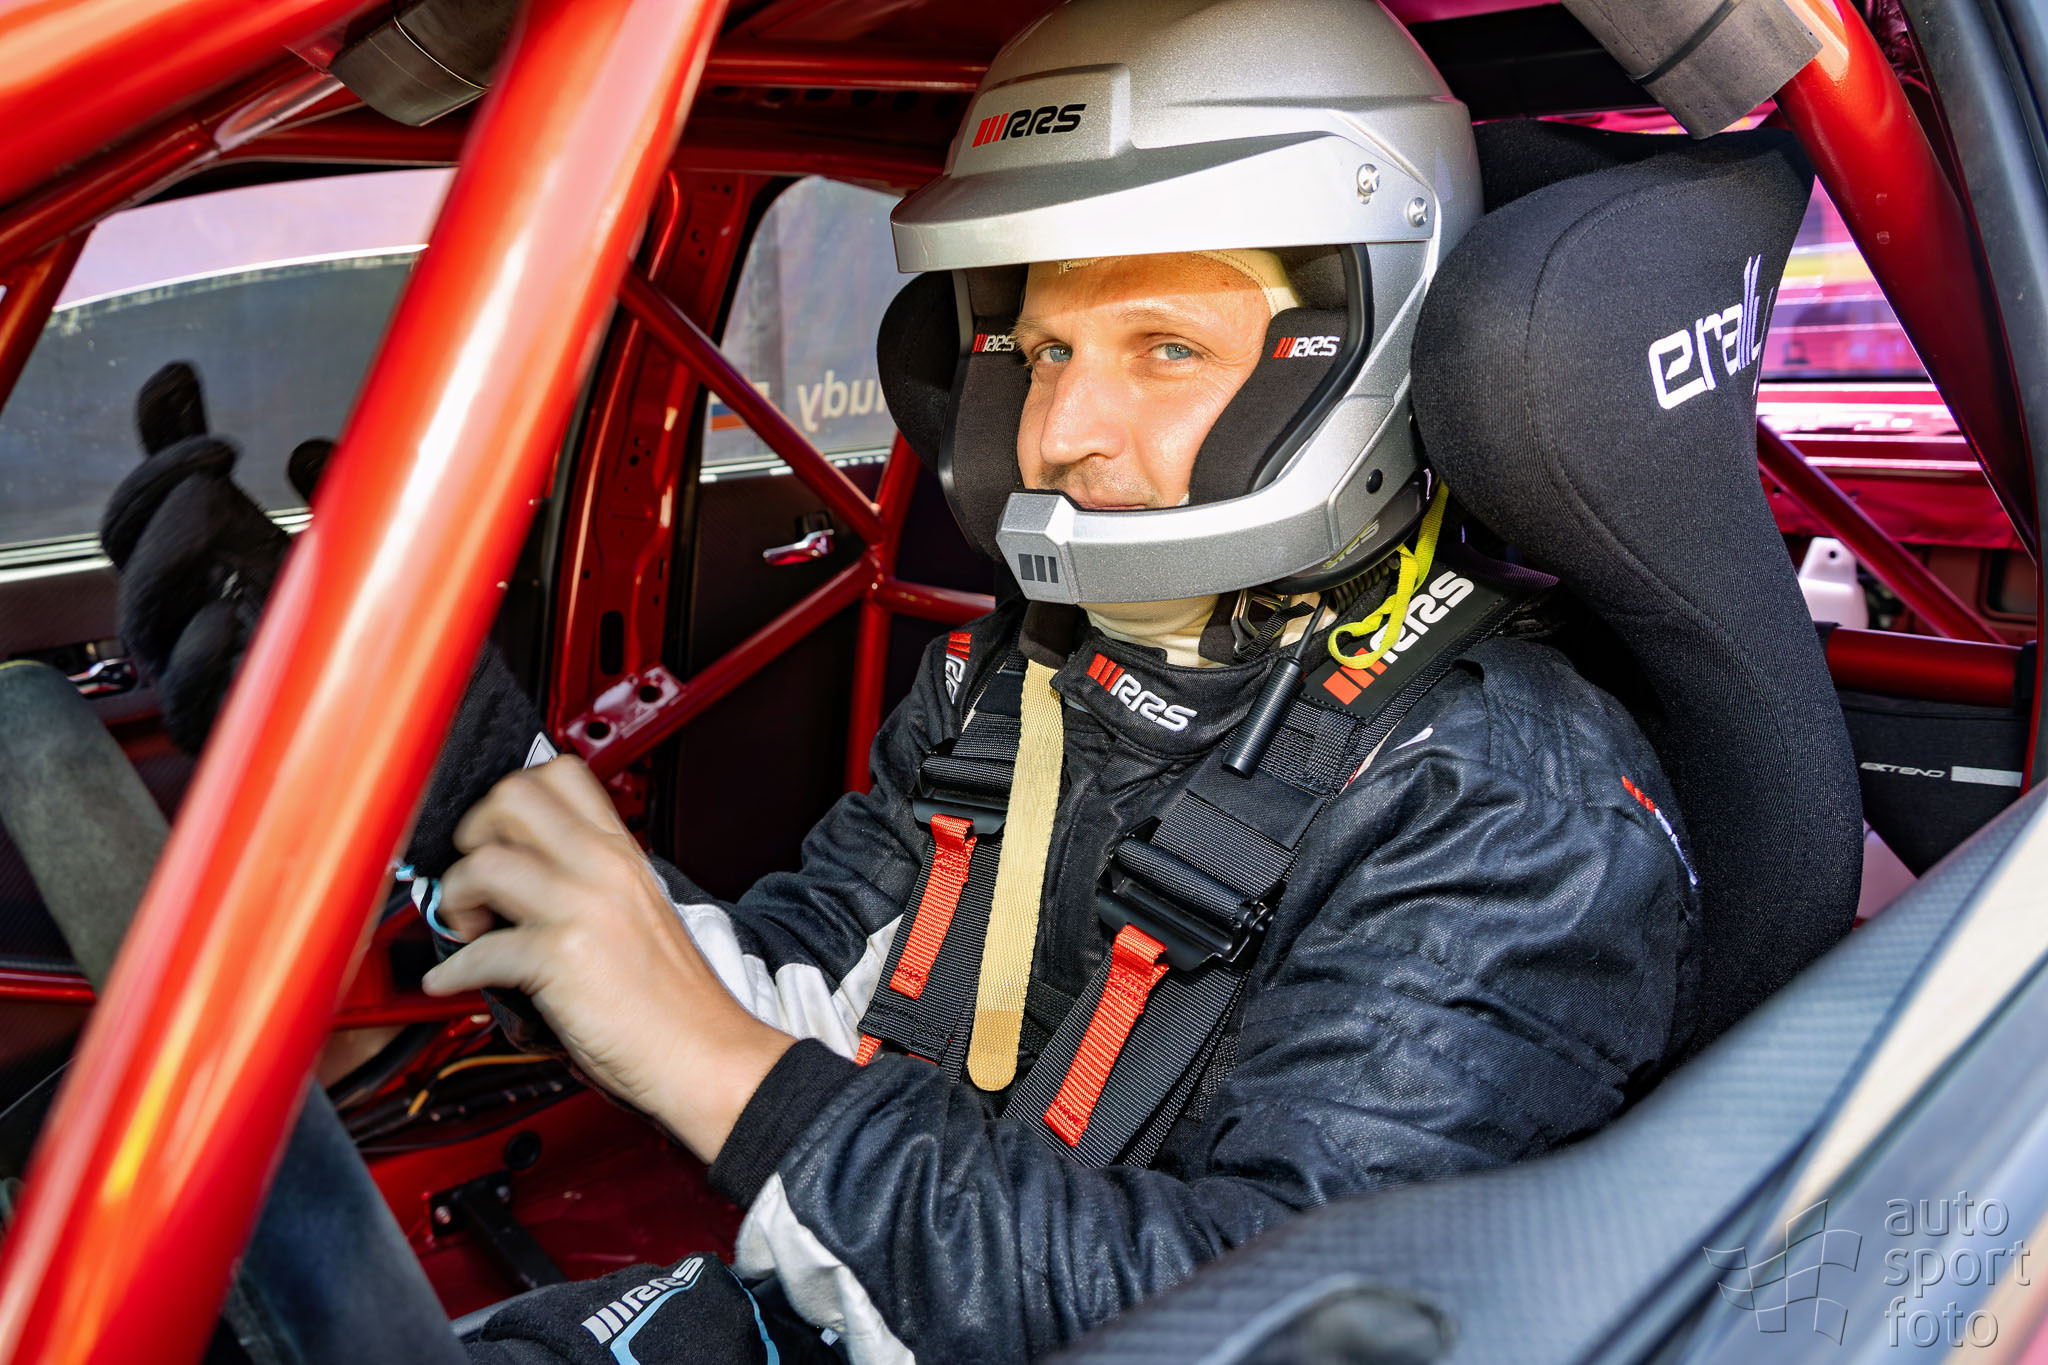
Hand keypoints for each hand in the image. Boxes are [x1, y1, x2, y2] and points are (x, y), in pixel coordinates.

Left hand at [420, 758, 792, 1160]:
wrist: (706, 1054)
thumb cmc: (674, 1001)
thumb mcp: (640, 915)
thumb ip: (592, 885)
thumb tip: (526, 881)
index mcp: (623, 856)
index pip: (561, 775)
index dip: (510, 797)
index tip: (496, 835)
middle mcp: (604, 869)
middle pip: (513, 798)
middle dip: (474, 833)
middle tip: (476, 875)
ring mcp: (584, 909)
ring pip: (484, 864)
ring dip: (455, 897)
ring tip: (467, 927)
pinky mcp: (563, 958)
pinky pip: (480, 949)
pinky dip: (452, 970)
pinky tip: (453, 981)